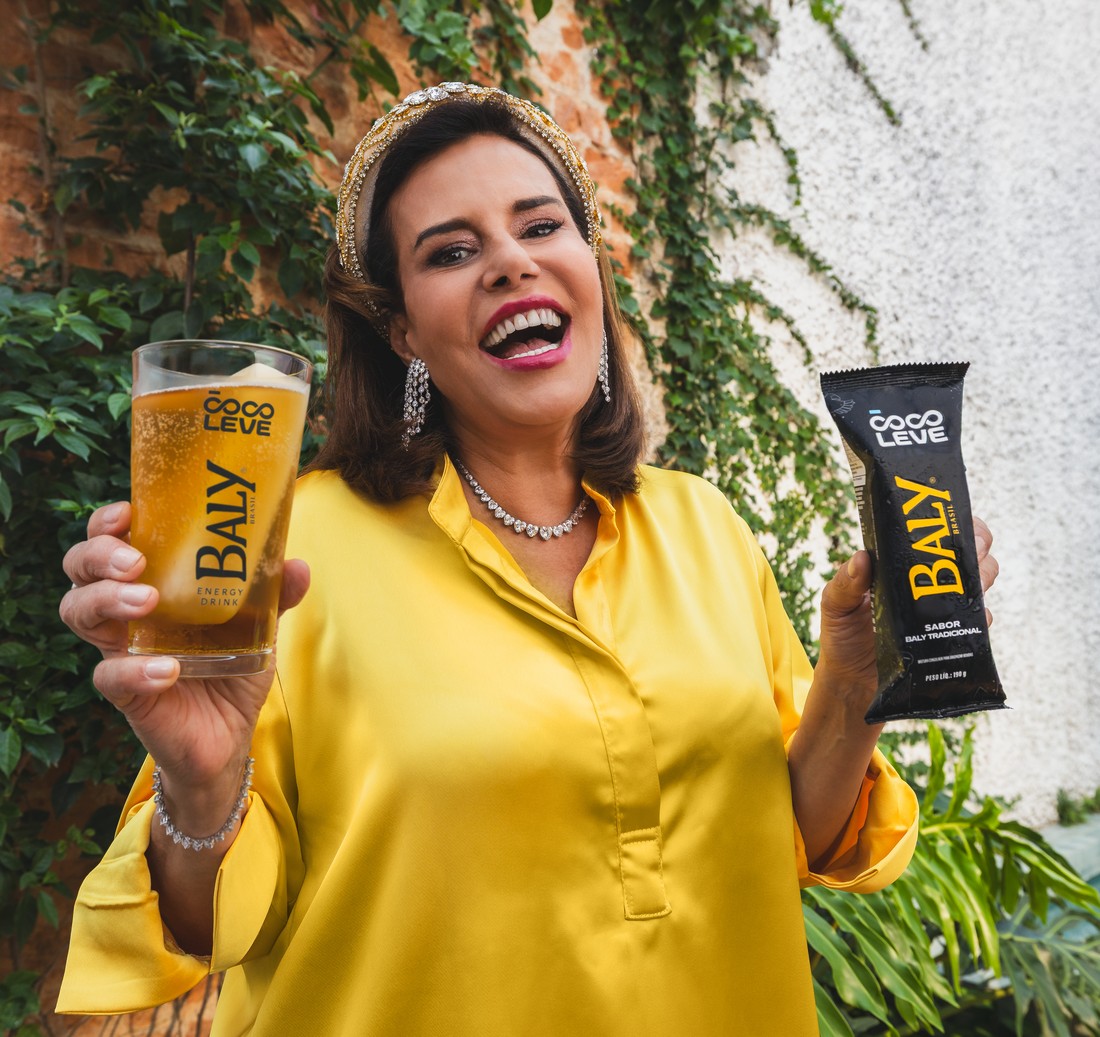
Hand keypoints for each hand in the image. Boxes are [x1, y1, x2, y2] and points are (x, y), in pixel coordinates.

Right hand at [59, 501, 308, 825]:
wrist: (229, 736)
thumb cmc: (231, 668)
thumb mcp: (259, 628)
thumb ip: (275, 596)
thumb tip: (297, 565)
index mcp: (151, 585)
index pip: (111, 543)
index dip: (107, 524)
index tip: (127, 512)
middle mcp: (126, 614)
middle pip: (80, 570)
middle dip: (98, 555)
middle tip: (134, 560)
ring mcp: (121, 651)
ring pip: (78, 613)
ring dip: (107, 599)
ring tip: (146, 600)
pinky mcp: (128, 694)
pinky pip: (111, 676)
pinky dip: (136, 669)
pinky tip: (168, 669)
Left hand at [814, 517, 999, 709]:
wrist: (853, 682)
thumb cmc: (841, 636)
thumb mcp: (835, 604)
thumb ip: (845, 583)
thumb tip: (861, 557)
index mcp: (899, 563)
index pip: (934, 532)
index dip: (954, 522)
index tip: (957, 524)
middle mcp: (927, 580)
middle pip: (968, 550)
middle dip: (977, 546)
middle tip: (971, 552)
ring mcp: (942, 607)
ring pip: (981, 579)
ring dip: (983, 576)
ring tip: (972, 583)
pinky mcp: (950, 634)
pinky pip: (979, 621)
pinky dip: (981, 617)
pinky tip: (974, 618)